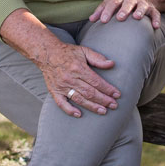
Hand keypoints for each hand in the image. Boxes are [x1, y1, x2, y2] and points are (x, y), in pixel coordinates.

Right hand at [0, 8, 120, 117]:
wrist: (47, 53)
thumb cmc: (68, 52)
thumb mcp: (84, 51)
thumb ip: (98, 58)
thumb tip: (112, 64)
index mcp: (79, 68)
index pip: (96, 82)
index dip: (108, 89)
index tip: (117, 94)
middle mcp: (71, 78)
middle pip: (90, 92)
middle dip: (104, 100)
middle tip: (114, 105)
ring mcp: (62, 86)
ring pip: (79, 99)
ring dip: (92, 106)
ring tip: (103, 111)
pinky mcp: (54, 91)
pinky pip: (61, 103)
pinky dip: (70, 110)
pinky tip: (79, 115)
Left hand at [88, 0, 164, 28]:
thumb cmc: (121, 2)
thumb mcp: (111, 3)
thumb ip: (101, 10)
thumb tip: (91, 20)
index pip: (112, 2)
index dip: (107, 11)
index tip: (102, 20)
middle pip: (127, 2)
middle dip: (124, 10)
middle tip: (120, 18)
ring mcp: (142, 3)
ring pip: (142, 6)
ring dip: (139, 11)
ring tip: (137, 17)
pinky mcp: (152, 9)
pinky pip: (155, 13)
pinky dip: (156, 19)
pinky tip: (155, 26)